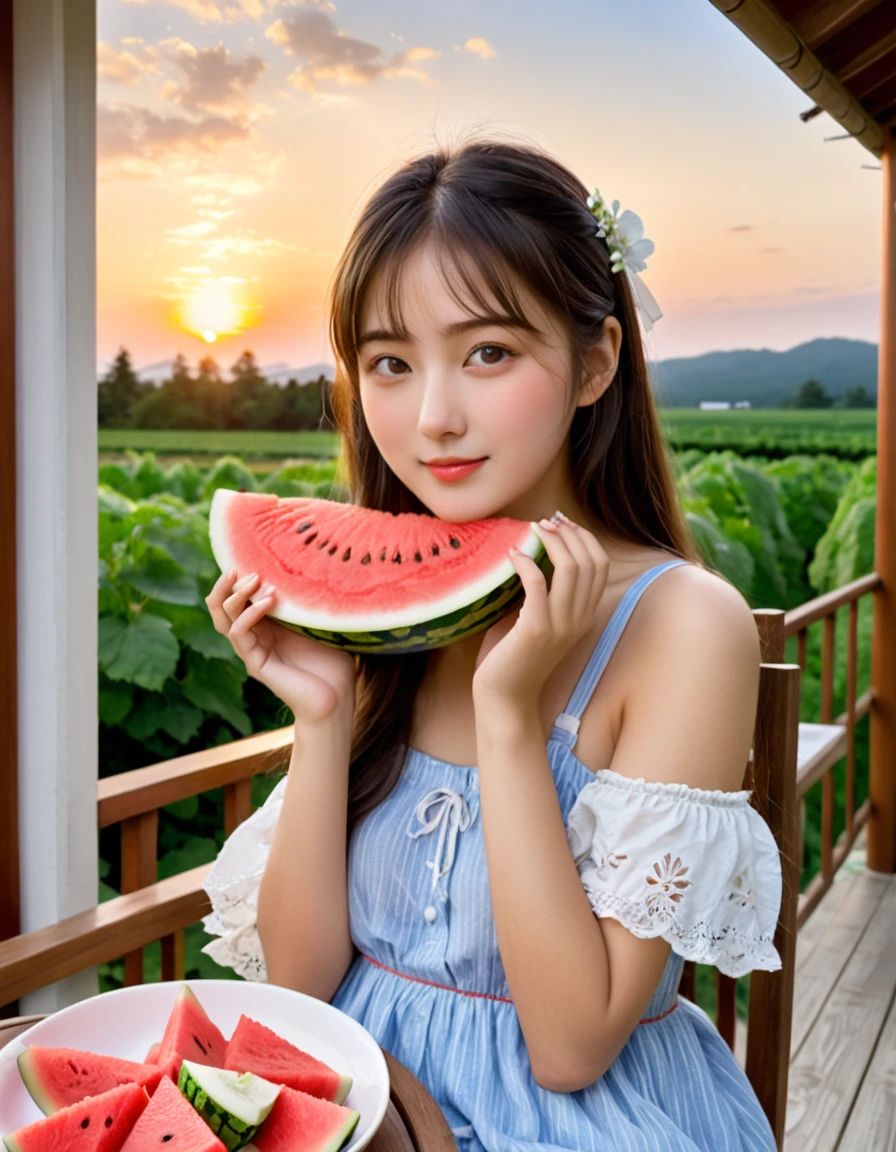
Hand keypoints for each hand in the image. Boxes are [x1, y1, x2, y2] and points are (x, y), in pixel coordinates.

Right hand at [206, 569, 357, 725]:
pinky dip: (250, 614)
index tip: (251, 559)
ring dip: (236, 596)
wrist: (337, 698)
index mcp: (265, 627)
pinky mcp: (256, 665)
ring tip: (255, 579)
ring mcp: (252, 652)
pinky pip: (240, 635)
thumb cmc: (333, 660)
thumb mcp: (316, 622)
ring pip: (224, 619)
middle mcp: (253, 638)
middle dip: (227, 585)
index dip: (237, 579)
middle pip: (220, 608)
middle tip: (243, 568)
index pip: (237, 599)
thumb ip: (304, 601)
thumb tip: (305, 565)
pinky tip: (269, 601)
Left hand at [471, 513, 609, 706]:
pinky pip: (537, 584)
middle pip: (588, 561)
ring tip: (533, 529)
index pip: (600, 565)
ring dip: (552, 542)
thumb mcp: (536, 618)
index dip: (584, 538)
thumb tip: (530, 553)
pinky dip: (526, 562)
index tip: (562, 523)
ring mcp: (560, 625)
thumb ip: (542, 591)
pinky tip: (512, 554)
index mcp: (584, 615)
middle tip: (546, 521)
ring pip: (570, 568)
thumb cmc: (513, 656)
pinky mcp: (535, 629)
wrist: (504, 697)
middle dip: (569, 533)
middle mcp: (579, 619)